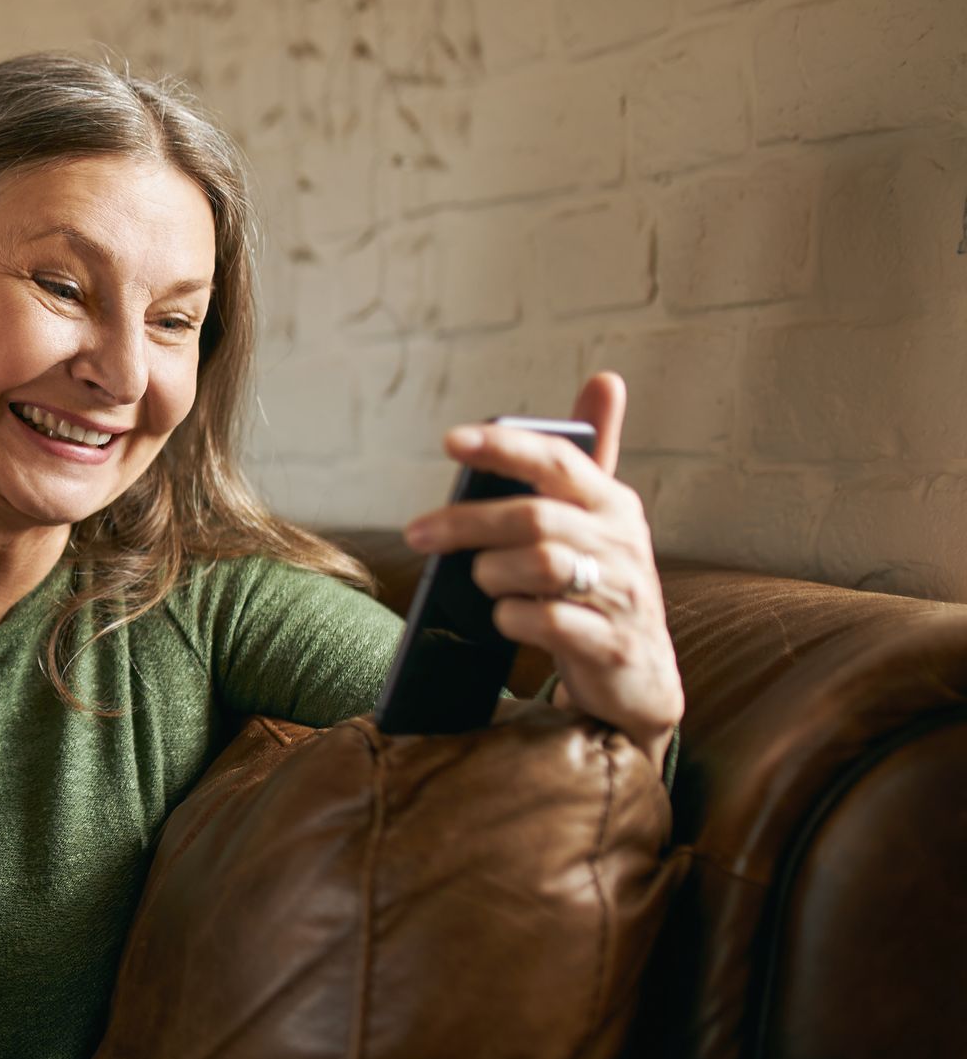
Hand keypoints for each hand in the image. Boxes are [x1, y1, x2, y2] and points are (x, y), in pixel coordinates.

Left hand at [401, 372, 683, 763]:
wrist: (640, 679)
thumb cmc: (599, 589)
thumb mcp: (596, 525)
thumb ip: (584, 464)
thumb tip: (604, 379)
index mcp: (612, 504)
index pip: (558, 460)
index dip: (504, 446)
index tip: (451, 441)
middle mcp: (623, 543)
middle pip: (534, 517)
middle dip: (466, 522)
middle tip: (418, 533)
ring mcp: (622, 594)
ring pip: (540, 566)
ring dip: (492, 573)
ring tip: (481, 582)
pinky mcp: (611, 645)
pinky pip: (547, 622)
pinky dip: (511, 618)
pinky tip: (503, 619)